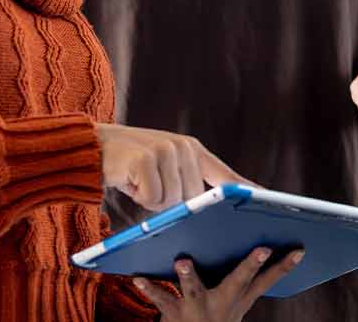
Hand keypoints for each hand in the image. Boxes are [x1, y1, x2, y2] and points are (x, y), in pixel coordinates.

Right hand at [97, 124, 253, 210]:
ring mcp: (166, 150)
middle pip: (192, 200)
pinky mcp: (147, 158)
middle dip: (169, 203)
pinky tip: (128, 179)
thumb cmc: (129, 165)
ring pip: (171, 202)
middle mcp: (183, 147)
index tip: (265, 197)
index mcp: (191, 150)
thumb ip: (185, 181)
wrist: (91, 146)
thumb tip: (204, 211)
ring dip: (150, 200)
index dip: (243, 188)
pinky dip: (138, 196)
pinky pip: (152, 198)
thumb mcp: (161, 168)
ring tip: (138, 180)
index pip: (223, 173)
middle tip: (148, 185)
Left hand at [137, 248, 303, 320]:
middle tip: (262, 249)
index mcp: (239, 298)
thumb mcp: (234, 301)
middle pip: (239, 281)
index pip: (267, 281)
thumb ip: (245, 277)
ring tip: (183, 260)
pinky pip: (161, 300)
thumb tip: (263, 243)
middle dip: (250, 265)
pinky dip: (150, 289)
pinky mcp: (175, 315)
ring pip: (196, 290)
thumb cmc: (213, 316)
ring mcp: (200, 309)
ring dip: (190, 276)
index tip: (299, 249)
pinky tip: (138, 277)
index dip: (284, 266)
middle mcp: (223, 303)